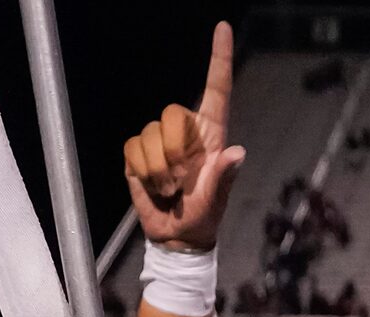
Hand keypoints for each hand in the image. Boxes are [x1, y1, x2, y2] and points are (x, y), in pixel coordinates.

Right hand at [123, 23, 245, 254]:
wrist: (175, 235)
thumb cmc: (203, 215)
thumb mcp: (217, 200)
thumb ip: (224, 176)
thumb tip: (237, 153)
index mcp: (211, 133)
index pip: (217, 87)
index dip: (219, 57)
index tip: (223, 27)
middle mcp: (185, 130)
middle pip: (172, 113)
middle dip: (174, 151)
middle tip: (181, 181)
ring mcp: (159, 140)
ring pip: (149, 134)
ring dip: (158, 170)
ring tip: (169, 189)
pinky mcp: (137, 154)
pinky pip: (132, 148)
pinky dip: (141, 172)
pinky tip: (152, 186)